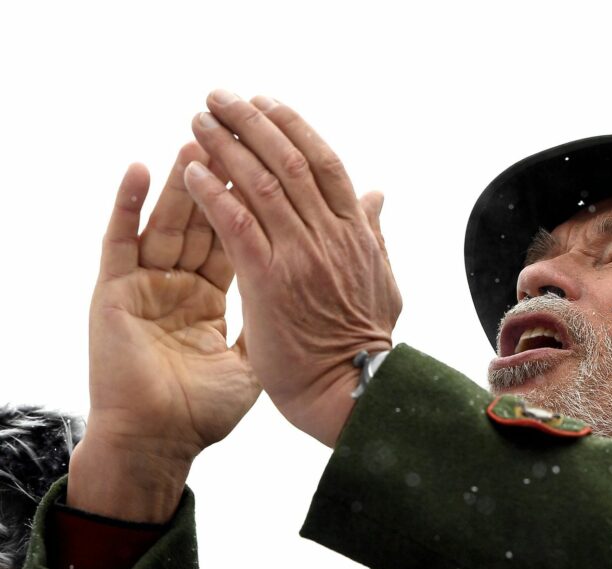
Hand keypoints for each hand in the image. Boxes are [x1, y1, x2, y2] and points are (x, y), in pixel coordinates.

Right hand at [68, 143, 260, 521]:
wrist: (162, 443)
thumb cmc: (207, 409)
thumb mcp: (256, 354)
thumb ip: (281, 308)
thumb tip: (320, 281)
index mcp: (212, 297)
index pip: (241, 234)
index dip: (255, 200)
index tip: (274, 163)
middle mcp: (180, 284)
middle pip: (206, 219)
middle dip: (223, 178)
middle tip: (237, 139)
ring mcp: (145, 285)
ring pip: (166, 221)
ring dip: (182, 180)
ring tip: (198, 139)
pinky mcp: (113, 293)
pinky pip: (118, 241)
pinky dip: (127, 204)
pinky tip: (139, 170)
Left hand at [183, 91, 401, 446]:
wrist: (351, 391)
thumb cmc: (363, 342)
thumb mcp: (384, 280)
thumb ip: (374, 234)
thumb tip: (376, 194)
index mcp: (357, 233)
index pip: (325, 163)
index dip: (293, 126)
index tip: (266, 104)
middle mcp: (330, 236)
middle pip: (290, 160)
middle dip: (251, 122)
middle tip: (219, 99)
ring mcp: (301, 256)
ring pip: (262, 183)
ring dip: (226, 146)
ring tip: (198, 121)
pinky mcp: (270, 281)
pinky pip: (238, 223)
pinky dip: (214, 192)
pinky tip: (192, 171)